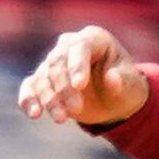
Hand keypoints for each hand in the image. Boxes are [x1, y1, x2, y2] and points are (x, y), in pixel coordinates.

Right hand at [17, 25, 151, 128]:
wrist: (113, 99)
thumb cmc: (124, 85)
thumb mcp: (130, 84)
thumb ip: (121, 80)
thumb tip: (112, 80)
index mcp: (93, 38)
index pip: (80, 47)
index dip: (77, 65)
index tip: (80, 85)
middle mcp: (69, 45)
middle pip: (58, 63)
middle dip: (64, 88)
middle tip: (76, 110)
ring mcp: (53, 61)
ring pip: (44, 77)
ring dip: (49, 99)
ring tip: (61, 119)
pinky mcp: (42, 79)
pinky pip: (30, 87)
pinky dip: (29, 99)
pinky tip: (33, 114)